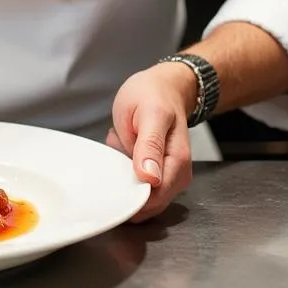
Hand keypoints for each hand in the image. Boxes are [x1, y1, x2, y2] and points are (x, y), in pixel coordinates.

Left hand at [106, 62, 196, 222]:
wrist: (164, 86)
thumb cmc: (154, 95)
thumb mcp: (150, 113)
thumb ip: (150, 146)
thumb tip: (151, 179)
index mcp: (177, 163)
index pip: (154, 199)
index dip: (130, 198)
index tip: (110, 179)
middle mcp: (176, 175)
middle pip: (144, 201)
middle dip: (123, 179)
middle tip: (117, 146)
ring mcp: (166, 175)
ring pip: (135, 189)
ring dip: (121, 170)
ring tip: (121, 141)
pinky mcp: (156, 172)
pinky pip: (132, 178)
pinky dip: (122, 164)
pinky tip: (123, 145)